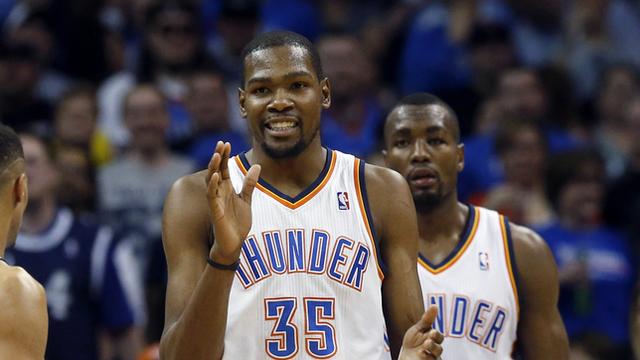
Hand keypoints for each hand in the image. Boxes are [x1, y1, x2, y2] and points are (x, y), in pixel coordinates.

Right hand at [206, 141, 260, 264]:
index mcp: (226, 188)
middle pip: (216, 170)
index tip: (226, 142)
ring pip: (211, 180)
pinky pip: (211, 195)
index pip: (224, 168)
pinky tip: (216, 176)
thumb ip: (249, 184)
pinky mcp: (214, 210)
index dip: (225, 155)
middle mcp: (219, 192)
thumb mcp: (246, 200)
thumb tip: (257, 165)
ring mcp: (215, 200)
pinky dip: (213, 185)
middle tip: (221, 143)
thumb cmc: (238, 222)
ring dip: (214, 168)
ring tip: (217, 155)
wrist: (235, 243)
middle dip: (218, 156)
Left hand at [398, 307, 443, 359]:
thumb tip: (435, 305)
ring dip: (430, 351)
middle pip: (438, 349)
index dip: (436, 335)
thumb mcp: (418, 328)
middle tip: (428, 341)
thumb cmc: (413, 342)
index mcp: (433, 339)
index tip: (431, 331)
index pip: (439, 337)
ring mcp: (432, 358)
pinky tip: (420, 354)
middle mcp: (434, 350)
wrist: (406, 356)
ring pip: (436, 356)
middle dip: (433, 344)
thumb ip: (427, 319)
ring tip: (422, 348)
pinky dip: (426, 357)